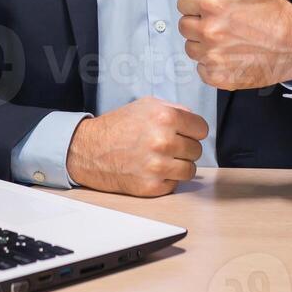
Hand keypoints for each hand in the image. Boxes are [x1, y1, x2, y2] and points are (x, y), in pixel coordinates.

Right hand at [65, 96, 208, 196]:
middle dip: (184, 147)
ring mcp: (158, 166)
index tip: (184, 132)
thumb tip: (194, 120)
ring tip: (161, 158)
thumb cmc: (117, 126)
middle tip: (166, 145)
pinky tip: (151, 169)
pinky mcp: (152, 186)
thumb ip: (174, 109)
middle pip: (197, 150)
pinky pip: (175, 184)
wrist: (89, 150)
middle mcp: (163, 141)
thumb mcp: (146, 105)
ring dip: (179, 165)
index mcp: (165, 117)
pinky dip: (166, 179)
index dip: (193, 130)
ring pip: (190, 170)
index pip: (202, 129)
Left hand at [176, 0, 291, 89]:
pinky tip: (231, 56)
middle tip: (224, 23)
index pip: (183, 4)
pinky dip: (213, 67)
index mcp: (210, 2)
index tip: (215, 7)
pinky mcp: (219, 76)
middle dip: (201, 24)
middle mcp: (208, 29)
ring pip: (191, 49)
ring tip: (229, 40)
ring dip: (205, 46)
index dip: (198, 4)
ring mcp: (213, 55)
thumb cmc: (271, 9)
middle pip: (185, 27)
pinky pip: (201, 70)